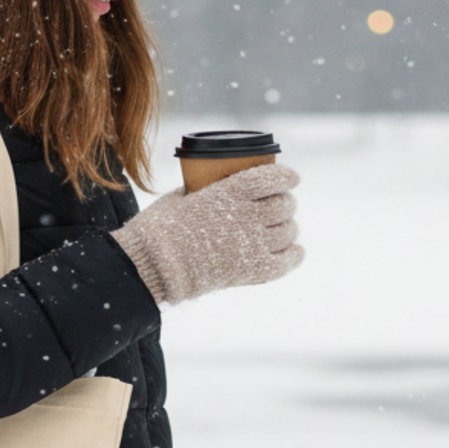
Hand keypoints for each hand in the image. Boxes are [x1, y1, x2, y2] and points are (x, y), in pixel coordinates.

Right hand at [111, 163, 302, 305]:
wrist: (154, 266)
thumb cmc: (160, 228)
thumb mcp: (182, 196)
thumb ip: (206, 190)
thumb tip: (214, 186)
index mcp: (231, 192)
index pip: (274, 177)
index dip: (287, 177)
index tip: (290, 178)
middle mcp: (248, 215)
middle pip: (284, 205)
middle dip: (285, 203)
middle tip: (278, 206)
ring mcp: (253, 244)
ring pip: (288, 231)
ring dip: (286, 228)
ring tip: (278, 229)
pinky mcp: (254, 270)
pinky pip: (288, 260)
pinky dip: (294, 254)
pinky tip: (292, 250)